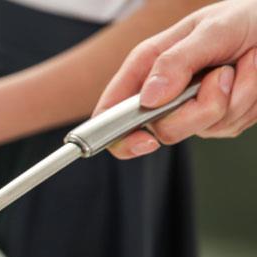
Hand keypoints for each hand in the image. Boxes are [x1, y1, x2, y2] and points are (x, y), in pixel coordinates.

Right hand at [96, 0, 256, 157]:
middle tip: (221, 75)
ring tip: (243, 65)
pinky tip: (250, 77)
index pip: (112, 113)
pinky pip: (231, 125)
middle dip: (200, 108)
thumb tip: (148, 98)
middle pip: (164, 130)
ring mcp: (192, 109)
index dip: (118, 134)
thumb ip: (176, 62)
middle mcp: (164, 93)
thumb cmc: (243, 18)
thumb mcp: (210, 30)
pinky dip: (250, 102)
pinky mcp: (219, 118)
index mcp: (147, 67)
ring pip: (205, 128)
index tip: (145, 140)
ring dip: (235, 98)